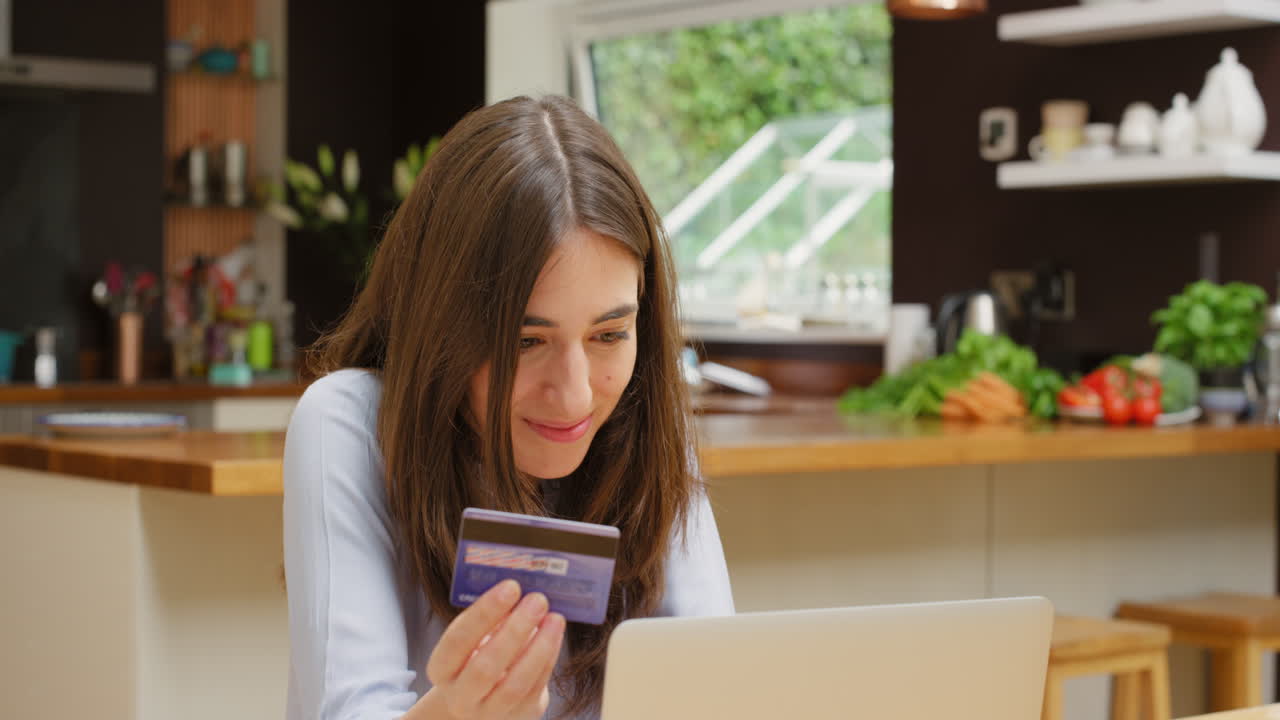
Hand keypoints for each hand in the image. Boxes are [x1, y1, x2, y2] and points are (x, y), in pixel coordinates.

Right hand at [425, 580, 565, 719]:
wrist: (482, 701)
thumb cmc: (478, 656)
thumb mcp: (474, 638)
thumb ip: (491, 618)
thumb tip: (522, 588)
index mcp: (441, 669)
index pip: (457, 641)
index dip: (484, 613)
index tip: (511, 586)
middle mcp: (460, 696)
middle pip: (485, 668)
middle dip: (515, 630)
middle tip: (538, 599)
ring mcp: (489, 712)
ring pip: (515, 685)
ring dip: (539, 647)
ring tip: (554, 618)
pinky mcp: (519, 716)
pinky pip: (535, 688)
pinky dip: (548, 658)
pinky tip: (555, 635)